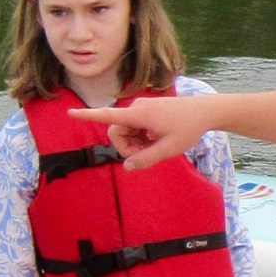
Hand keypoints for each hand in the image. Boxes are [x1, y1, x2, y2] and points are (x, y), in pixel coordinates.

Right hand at [69, 92, 216, 169]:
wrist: (205, 111)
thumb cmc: (188, 128)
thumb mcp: (168, 149)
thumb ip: (146, 159)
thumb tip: (127, 167)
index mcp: (139, 115)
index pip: (107, 116)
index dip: (87, 116)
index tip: (70, 112)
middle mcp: (136, 109)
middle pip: (116, 133)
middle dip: (127, 147)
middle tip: (147, 155)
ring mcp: (141, 109)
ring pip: (126, 132)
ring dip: (136, 143)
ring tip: (156, 146)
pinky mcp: (146, 111)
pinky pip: (134, 128)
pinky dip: (141, 137)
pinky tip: (158, 139)